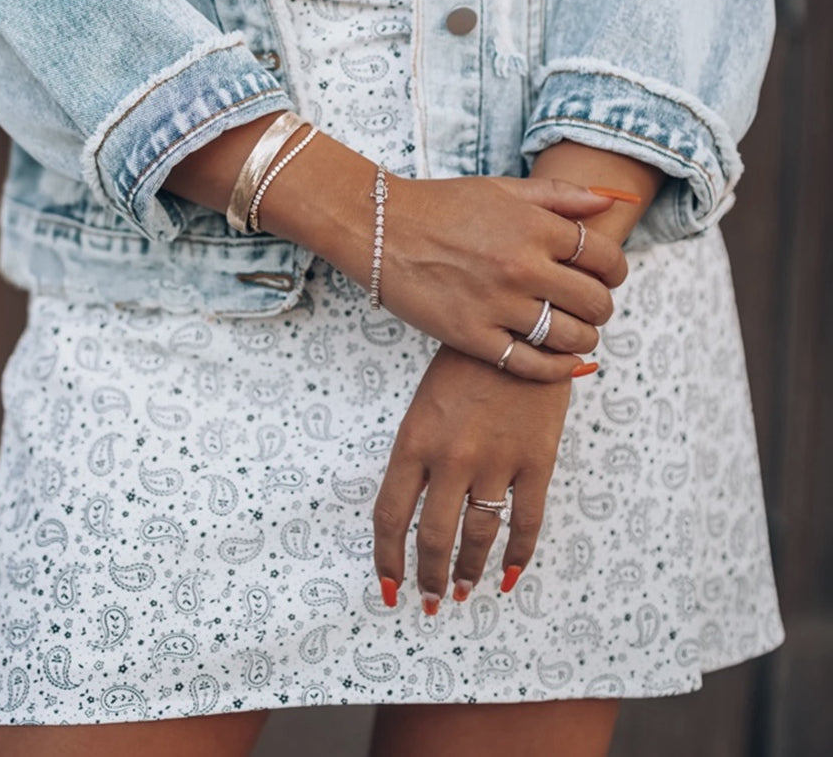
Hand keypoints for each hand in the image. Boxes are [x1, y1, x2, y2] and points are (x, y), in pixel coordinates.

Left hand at [372, 343, 574, 610]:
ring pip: (478, 537)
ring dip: (469, 572)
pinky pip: (527, 523)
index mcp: (414, 440)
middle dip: (429, 578)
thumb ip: (419, 454)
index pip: (390, 516)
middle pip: (433, 538)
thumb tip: (413, 510)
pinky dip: (518, 557)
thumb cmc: (467, 362)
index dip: (387, 560)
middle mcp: (451, 457)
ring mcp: (496, 461)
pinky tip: (508, 575)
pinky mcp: (537, 461)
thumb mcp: (427, 403)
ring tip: (465, 591)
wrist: (524, 324)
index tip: (389, 587)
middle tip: (429, 600)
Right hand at [373, 171, 626, 379]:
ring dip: (583, 338)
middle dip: (601, 306)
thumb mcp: (503, 188)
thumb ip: (560, 195)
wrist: (380, 229)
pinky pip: (532, 365)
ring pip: (571, 337)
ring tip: (575, 331)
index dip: (615, 270)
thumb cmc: (442, 205)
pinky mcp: (473, 337)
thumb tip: (612, 200)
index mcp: (534, 227)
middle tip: (589, 305)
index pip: (605, 258)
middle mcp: (522, 266)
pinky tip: (561, 361)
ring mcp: (498, 305)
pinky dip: (557, 368)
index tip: (607, 275)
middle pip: (595, 302)